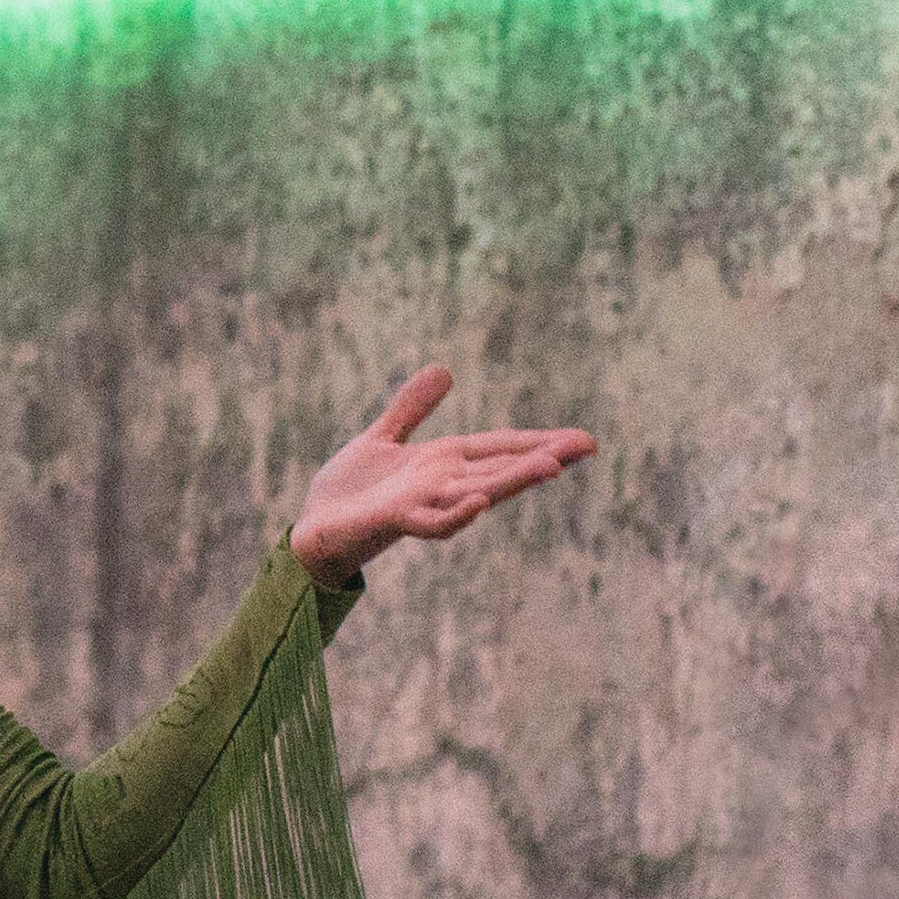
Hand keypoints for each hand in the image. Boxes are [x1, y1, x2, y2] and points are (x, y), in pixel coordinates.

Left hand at [286, 367, 595, 588]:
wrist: (312, 529)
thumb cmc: (351, 491)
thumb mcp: (383, 438)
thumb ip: (412, 408)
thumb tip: (444, 369)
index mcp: (442, 462)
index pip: (499, 448)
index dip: (539, 441)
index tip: (583, 438)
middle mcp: (441, 484)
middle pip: (500, 468)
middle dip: (543, 457)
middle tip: (586, 446)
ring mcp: (421, 504)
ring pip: (477, 492)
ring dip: (511, 481)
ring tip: (550, 467)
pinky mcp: (395, 521)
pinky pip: (433, 522)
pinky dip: (456, 514)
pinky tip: (478, 500)